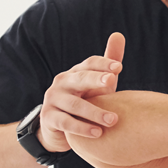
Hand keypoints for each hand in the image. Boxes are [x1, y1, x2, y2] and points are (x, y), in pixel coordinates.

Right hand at [38, 33, 125, 152]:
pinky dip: (82, 128)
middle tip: (112, 81)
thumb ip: (108, 63)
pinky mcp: (48, 118)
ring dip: (95, 112)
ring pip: (74, 104)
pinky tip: (98, 133)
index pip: (89, 63)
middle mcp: (62, 82)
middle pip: (80, 78)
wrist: (58, 128)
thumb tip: (119, 34)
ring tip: (113, 120)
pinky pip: (66, 122)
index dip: (103, 63)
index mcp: (76, 73)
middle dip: (95, 79)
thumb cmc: (84, 102)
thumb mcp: (98, 85)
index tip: (119, 67)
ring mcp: (53, 99)